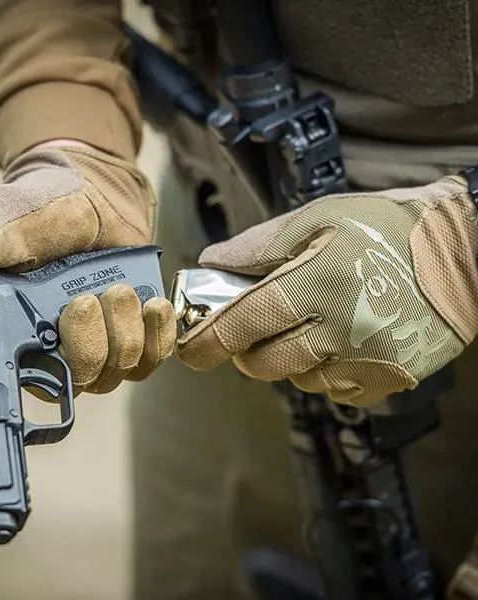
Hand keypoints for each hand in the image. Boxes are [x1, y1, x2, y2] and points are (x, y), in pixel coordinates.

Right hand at [0, 142, 175, 394]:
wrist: (93, 194)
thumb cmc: (45, 209)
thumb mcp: (9, 216)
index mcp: (24, 331)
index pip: (39, 378)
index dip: (56, 369)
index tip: (66, 323)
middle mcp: (65, 345)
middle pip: (89, 378)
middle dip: (95, 343)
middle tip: (93, 295)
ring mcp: (105, 340)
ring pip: (124, 370)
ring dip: (128, 333)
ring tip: (122, 290)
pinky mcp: (137, 330)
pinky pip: (155, 354)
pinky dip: (159, 335)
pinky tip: (156, 305)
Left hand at [176, 176, 477, 405]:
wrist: (461, 250)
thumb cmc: (384, 227)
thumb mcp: (318, 217)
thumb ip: (258, 245)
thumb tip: (211, 263)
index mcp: (316, 283)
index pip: (244, 324)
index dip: (208, 341)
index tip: (189, 352)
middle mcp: (340, 330)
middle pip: (265, 363)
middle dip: (248, 350)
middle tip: (257, 327)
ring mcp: (367, 361)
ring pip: (298, 380)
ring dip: (290, 359)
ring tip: (312, 324)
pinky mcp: (390, 379)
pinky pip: (335, 391)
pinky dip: (324, 372)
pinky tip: (341, 341)